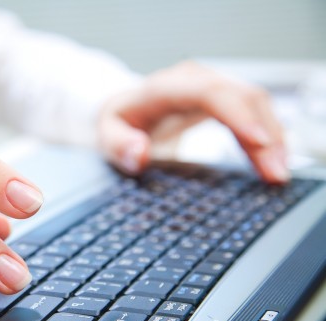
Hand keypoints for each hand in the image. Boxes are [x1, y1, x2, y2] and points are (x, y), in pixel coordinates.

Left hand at [98, 61, 289, 183]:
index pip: (209, 92)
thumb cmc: (118, 121)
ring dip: (273, 137)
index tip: (258, 141)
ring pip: (254, 103)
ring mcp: (211, 86)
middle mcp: (194, 80)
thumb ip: (119, 145)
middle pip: (241, 98)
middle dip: (264, 135)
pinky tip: (273, 161)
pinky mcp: (222, 98)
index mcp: (165, 87)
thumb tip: (138, 153)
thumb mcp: (107, 136)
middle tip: (275, 173)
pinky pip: (253, 112)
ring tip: (278, 173)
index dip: (237, 114)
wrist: (124, 107)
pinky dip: (267, 136)